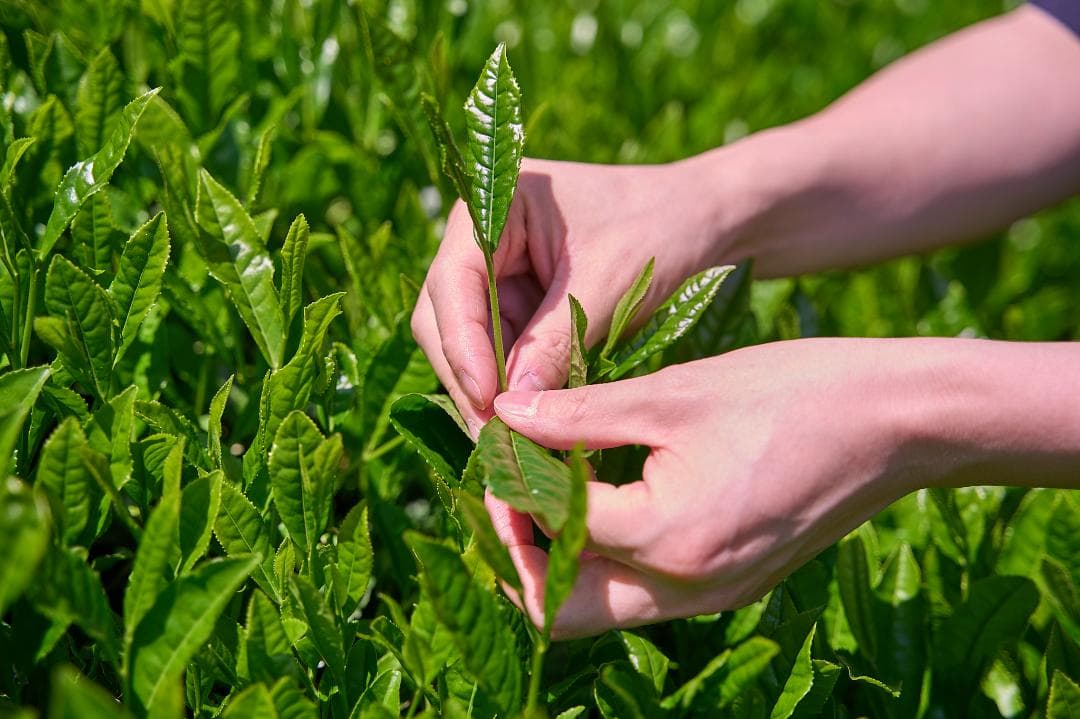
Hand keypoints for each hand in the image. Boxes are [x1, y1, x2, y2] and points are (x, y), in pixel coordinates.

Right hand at [411, 157, 724, 436]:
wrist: (703, 221)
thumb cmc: (662, 229)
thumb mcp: (609, 285)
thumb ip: (556, 342)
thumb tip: (510, 407)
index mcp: (495, 206)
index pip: (453, 283)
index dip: (462, 346)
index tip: (488, 401)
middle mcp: (481, 240)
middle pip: (446, 318)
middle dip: (470, 378)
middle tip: (494, 439)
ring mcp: (497, 275)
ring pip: (468, 346)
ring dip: (490, 392)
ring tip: (515, 443)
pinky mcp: (517, 307)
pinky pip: (500, 354)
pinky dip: (514, 389)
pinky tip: (533, 424)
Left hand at [484, 337, 1077, 638]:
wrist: (897, 420)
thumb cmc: (793, 392)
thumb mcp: (674, 393)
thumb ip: (579, 414)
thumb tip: (506, 414)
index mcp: (669, 538)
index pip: (548, 533)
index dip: (507, 488)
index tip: (498, 444)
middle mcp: (686, 590)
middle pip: (561, 610)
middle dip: (519, 553)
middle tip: (511, 488)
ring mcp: (712, 596)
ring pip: (600, 607)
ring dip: (559, 557)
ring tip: (549, 485)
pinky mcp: (728, 584)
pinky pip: (643, 590)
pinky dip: (607, 555)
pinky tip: (604, 492)